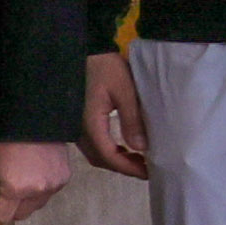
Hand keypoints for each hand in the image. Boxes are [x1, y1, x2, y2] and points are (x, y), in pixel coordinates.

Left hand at [0, 140, 78, 224]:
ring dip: (27, 199)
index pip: (3, 218)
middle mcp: (37, 193)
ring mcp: (54, 187)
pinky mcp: (64, 180)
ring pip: (35, 207)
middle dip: (11, 206)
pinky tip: (37, 172)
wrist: (34, 123)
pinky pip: (49, 195)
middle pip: (20, 216)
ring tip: (24, 176)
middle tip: (8, 185)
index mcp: (15, 190)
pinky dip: (41, 189)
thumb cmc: (4, 147)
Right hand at [81, 48, 149, 178]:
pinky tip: (125, 148)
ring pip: (96, 154)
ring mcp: (76, 127)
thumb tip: (141, 148)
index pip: (109, 156)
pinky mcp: (78, 122)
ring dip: (116, 160)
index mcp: (90, 124)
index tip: (148, 172)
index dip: (128, 167)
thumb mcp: (123, 90)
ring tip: (140, 160)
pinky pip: (93, 144)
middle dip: (124, 167)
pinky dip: (109, 151)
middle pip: (100, 159)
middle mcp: (79, 130)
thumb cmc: (104, 68)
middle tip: (147, 169)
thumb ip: (132, 119)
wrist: (83, 52)